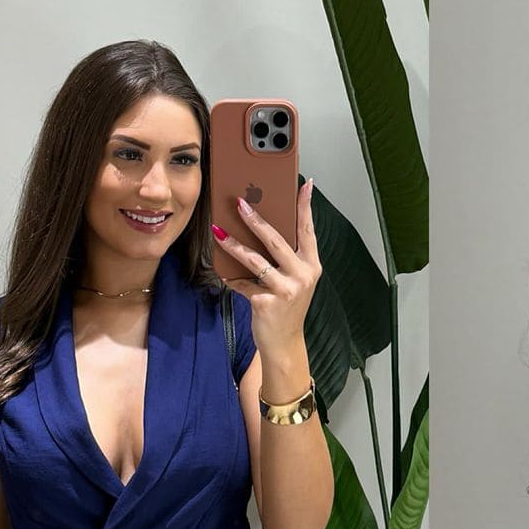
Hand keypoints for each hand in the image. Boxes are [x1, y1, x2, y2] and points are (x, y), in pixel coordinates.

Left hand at [212, 178, 321, 362]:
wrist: (284, 344)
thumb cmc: (286, 309)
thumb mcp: (293, 281)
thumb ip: (285, 258)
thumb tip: (262, 228)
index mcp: (311, 266)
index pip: (308, 230)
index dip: (306, 207)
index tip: (305, 184)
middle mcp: (302, 276)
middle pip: (276, 240)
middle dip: (256, 220)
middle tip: (240, 203)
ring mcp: (286, 290)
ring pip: (255, 260)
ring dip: (234, 245)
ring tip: (218, 232)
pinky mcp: (267, 303)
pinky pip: (244, 284)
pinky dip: (232, 279)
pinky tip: (224, 274)